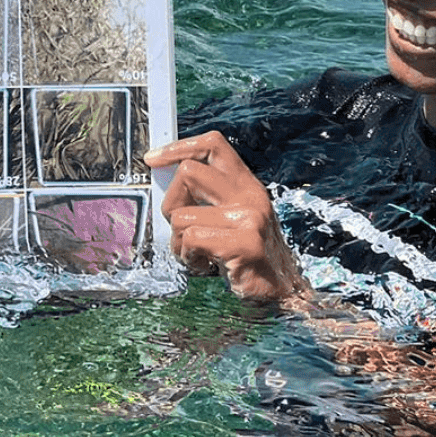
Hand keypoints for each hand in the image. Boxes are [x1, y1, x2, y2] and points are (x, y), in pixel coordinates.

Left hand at [143, 131, 307, 302]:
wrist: (283, 293)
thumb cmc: (249, 258)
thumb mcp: (233, 218)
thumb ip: (208, 197)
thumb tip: (163, 178)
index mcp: (246, 184)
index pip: (212, 143)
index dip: (178, 147)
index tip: (153, 159)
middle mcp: (250, 195)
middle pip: (187, 172)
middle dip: (170, 203)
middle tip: (181, 229)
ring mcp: (249, 217)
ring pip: (181, 215)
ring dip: (178, 242)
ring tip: (198, 255)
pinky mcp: (244, 243)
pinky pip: (191, 239)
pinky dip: (188, 257)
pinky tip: (205, 266)